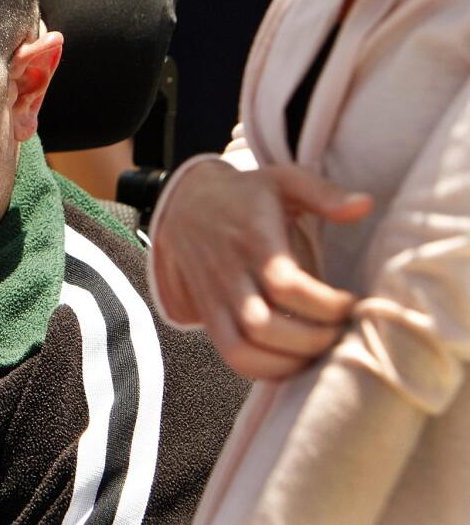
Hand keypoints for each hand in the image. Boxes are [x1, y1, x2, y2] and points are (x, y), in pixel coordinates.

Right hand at [152, 158, 373, 378]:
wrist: (185, 206)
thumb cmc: (245, 195)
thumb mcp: (283, 179)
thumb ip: (324, 193)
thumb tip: (364, 205)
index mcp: (251, 239)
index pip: (283, 284)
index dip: (324, 303)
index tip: (352, 302)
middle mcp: (228, 273)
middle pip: (262, 324)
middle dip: (312, 338)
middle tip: (343, 331)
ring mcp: (214, 299)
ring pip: (242, 348)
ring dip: (288, 361)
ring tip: (321, 351)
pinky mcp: (208, 316)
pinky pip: (232, 355)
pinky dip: (265, 369)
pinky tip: (295, 360)